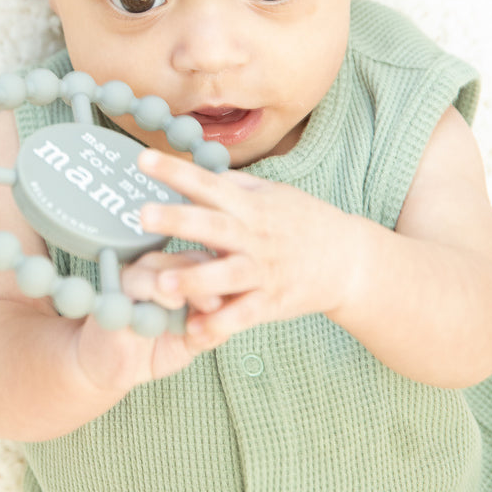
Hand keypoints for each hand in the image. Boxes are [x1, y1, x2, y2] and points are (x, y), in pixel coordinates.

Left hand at [131, 149, 357, 348]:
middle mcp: (253, 235)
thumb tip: (201, 171)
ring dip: (194, 278)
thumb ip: (235, 185)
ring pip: (225, 275)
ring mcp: (262, 270)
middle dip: (177, 219)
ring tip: (162, 282)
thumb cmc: (304, 221)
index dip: (175, 171)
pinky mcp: (270, 302)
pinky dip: (220, 324)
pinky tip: (193, 331)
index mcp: (248, 205)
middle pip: (211, 225)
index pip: (207, 183)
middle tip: (142, 215)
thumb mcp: (273, 194)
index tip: (143, 159)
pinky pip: (243, 315)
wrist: (349, 260)